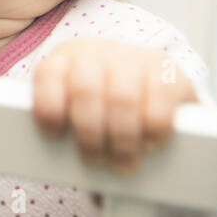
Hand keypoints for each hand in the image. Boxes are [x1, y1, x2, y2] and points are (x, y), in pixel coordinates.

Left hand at [32, 40, 198, 173]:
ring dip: (121, 139)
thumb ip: (62, 120)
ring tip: (121, 163)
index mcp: (63, 59)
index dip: (49, 110)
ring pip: (123, 99)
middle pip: (86, 90)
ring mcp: (133, 58)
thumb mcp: (75, 105)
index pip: (47, 76)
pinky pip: (159, 105)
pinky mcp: (168, 73)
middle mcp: (96, 53)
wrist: (151, 80)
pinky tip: (148, 145)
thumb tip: (49, 157)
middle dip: (89, 133)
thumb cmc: (101, 103)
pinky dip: (153, 132)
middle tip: (93, 160)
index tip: (55, 137)